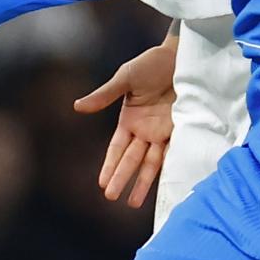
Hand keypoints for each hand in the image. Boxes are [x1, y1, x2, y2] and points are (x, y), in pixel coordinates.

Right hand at [73, 38, 178, 207]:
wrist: (181, 56)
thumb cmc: (151, 64)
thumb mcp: (125, 78)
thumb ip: (104, 95)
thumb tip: (77, 107)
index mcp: (129, 120)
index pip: (117, 149)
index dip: (109, 166)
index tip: (101, 184)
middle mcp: (145, 130)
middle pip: (131, 160)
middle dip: (121, 179)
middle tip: (112, 198)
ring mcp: (163, 131)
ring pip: (151, 162)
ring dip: (142, 182)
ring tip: (133, 203)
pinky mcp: (181, 128)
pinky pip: (174, 152)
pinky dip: (169, 168)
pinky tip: (163, 185)